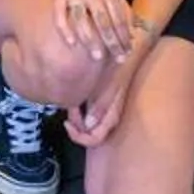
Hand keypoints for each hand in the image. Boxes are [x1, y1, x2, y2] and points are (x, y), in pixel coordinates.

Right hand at [45, 0, 135, 64]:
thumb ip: (121, 9)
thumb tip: (131, 35)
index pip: (119, 18)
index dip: (124, 37)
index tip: (128, 53)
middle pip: (104, 21)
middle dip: (112, 42)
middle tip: (117, 58)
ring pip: (83, 19)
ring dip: (91, 39)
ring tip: (97, 56)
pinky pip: (60, 15)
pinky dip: (66, 30)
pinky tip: (72, 43)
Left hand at [66, 30, 147, 147]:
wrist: (127, 53)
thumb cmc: (119, 68)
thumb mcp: (109, 85)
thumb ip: (100, 105)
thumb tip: (87, 125)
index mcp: (111, 116)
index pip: (93, 139)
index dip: (78, 136)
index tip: (67, 121)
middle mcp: (109, 117)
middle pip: (90, 135)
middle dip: (76, 128)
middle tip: (66, 113)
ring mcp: (106, 111)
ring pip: (88, 126)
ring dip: (77, 119)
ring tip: (70, 104)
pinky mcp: (103, 102)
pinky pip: (89, 114)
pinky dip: (80, 111)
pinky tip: (74, 98)